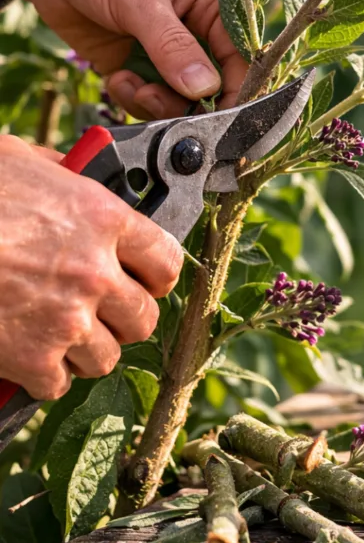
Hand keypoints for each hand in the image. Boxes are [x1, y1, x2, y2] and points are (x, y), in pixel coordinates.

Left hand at [0, 0, 247, 118]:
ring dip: (157, 104)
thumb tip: (205, 89)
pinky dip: (133, 99)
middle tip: (156, 99)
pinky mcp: (136, 65)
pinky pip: (147, 100)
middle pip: (213, 87)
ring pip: (180, 100)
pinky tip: (115, 78)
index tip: (217, 117)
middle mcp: (197, 31)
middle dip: (187, 103)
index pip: (241, 58)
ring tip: (131, 85)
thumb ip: (174, 46)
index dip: (234, 90)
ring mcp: (166, 51)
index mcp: (214, 4)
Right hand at [0, 136, 182, 399]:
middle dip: (122, 318)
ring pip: (106, 357)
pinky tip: (26, 353)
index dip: (154, 274)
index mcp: (102, 218)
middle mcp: (96, 272)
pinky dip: (43, 374)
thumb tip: (75, 172)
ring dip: (85, 349)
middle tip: (100, 311)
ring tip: (59, 332)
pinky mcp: (32, 359)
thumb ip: (62, 172)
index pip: (165, 260)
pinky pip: (59, 383)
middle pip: (143, 317)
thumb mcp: (19, 159)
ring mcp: (67, 319)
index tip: (143, 279)